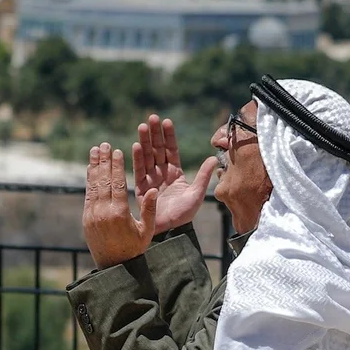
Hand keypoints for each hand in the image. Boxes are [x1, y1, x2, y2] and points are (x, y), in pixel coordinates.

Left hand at [83, 143, 157, 268]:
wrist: (113, 266)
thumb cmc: (134, 248)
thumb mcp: (146, 231)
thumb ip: (149, 210)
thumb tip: (151, 189)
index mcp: (119, 214)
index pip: (117, 184)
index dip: (116, 166)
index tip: (117, 151)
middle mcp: (103, 213)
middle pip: (103, 181)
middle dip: (103, 161)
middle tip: (104, 144)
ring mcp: (92, 215)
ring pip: (93, 185)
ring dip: (94, 166)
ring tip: (95, 150)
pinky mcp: (86, 218)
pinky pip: (88, 194)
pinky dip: (89, 180)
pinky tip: (91, 168)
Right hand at [132, 115, 217, 234]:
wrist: (171, 231)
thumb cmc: (184, 215)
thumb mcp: (197, 194)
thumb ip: (203, 175)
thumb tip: (213, 157)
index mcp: (175, 173)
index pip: (171, 150)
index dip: (168, 136)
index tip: (166, 121)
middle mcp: (162, 174)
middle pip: (157, 150)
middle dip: (154, 134)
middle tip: (151, 117)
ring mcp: (150, 180)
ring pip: (147, 157)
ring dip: (144, 142)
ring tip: (142, 126)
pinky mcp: (141, 189)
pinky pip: (139, 171)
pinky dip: (137, 159)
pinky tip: (136, 146)